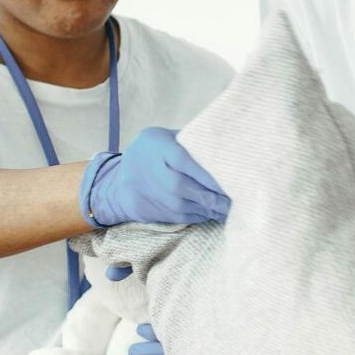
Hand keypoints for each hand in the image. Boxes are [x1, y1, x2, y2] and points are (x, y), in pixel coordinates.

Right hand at [80, 127, 230, 227]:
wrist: (119, 184)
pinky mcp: (156, 213)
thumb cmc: (150, 153)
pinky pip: (183, 216)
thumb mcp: (163, 138)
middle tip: (235, 198)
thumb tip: (223, 142)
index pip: (183, 160)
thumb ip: (188, 140)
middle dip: (211, 195)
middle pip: (184, 187)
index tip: (228, 179)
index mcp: (158, 148)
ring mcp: (154, 195)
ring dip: (210, 208)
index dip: (205, 173)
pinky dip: (201, 216)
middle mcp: (154, 173)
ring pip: (185, 205)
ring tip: (231, 208)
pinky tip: (216, 213)